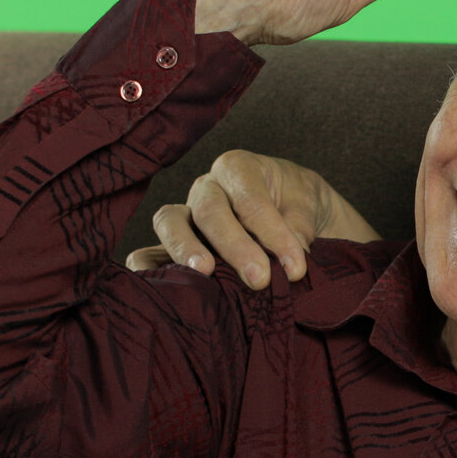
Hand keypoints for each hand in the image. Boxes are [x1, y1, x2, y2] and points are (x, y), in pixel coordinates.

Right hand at [125, 150, 380, 287]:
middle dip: (234, 246)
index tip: (295, 267)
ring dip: (185, 248)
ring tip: (205, 274)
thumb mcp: (308, 206)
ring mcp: (186, 214)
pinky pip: (149, 251)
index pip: (251, 199)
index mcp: (239, 168)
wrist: (292, 208)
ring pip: (171, 221)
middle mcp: (207, 187)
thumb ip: (299, 227)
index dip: (273, 234)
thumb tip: (289, 262)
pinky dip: (148, 268)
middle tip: (259, 279)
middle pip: (209, 209)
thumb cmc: (298, 203)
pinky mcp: (175, 244)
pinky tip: (162, 288)